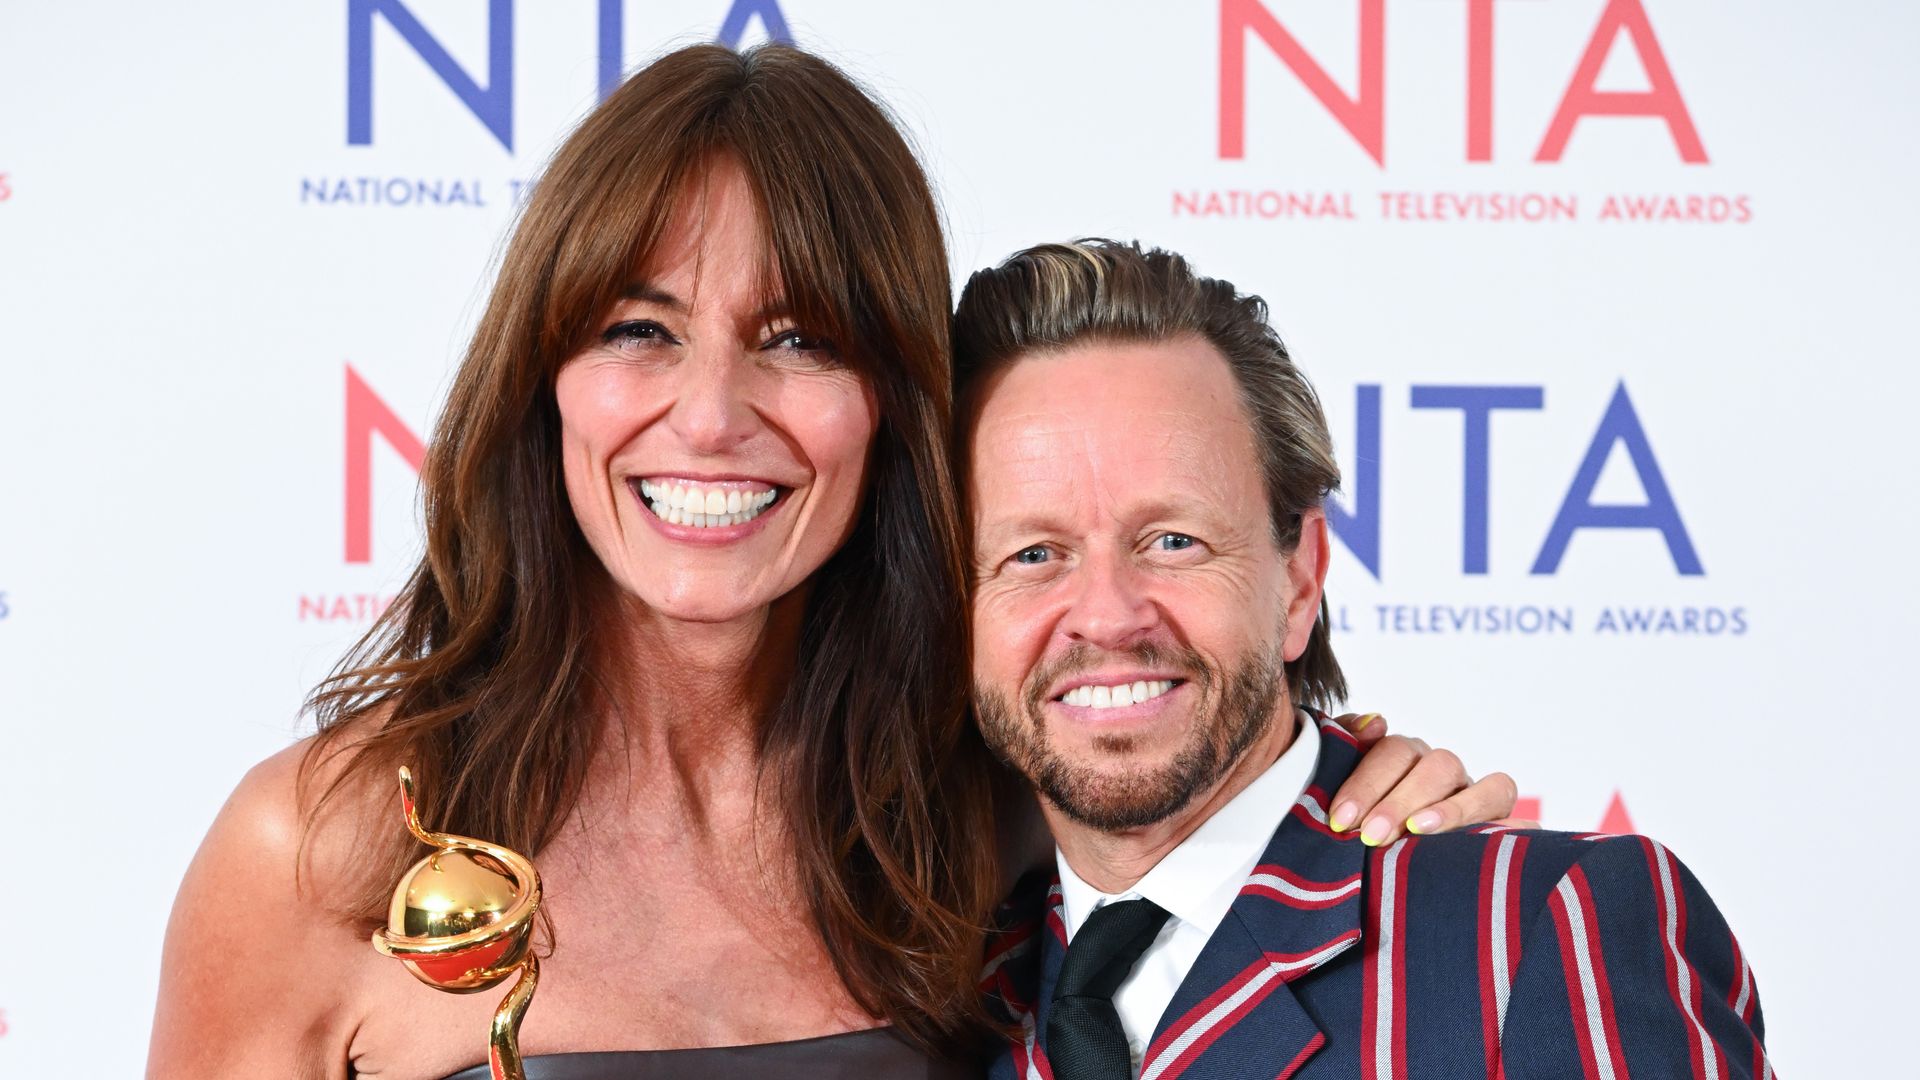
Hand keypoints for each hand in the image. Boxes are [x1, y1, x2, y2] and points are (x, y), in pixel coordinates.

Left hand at [1325, 712, 1519, 846]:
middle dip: (1401, 801)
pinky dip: (1516, 830)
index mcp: (1407, 758)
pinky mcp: (1504, 833)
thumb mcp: (1344, 794)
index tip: (1341, 819)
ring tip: (1418, 832)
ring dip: (1453, 810)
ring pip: (1488, 788)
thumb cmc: (1356, 827)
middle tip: (1371, 835)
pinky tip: (1493, 841)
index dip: (1368, 782)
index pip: (1394, 751)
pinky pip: (1522, 826)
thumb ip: (1347, 745)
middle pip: (1438, 767)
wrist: (1380, 878)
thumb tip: (1376, 722)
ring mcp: (1480, 801)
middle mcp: (1446, 774)